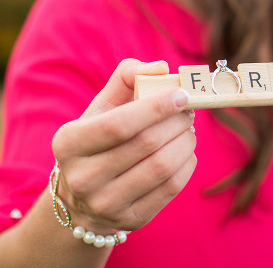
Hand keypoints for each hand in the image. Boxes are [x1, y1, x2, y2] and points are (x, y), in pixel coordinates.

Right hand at [51, 59, 196, 232]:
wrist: (83, 196)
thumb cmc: (100, 137)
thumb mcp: (102, 106)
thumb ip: (128, 77)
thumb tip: (162, 68)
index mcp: (69, 143)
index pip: (119, 125)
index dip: (156, 108)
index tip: (182, 95)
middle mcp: (82, 178)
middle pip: (147, 144)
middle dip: (177, 122)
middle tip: (188, 111)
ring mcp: (105, 204)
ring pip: (163, 167)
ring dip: (186, 142)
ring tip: (188, 129)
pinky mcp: (130, 220)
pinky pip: (172, 187)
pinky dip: (187, 163)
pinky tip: (184, 151)